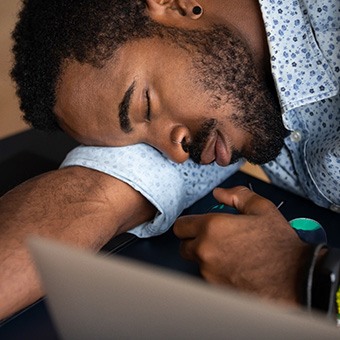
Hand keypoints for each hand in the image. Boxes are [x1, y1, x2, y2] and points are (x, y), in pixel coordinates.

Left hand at [173, 186, 309, 304]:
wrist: (295, 278)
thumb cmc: (279, 244)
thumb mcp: (262, 209)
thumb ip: (237, 196)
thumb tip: (219, 194)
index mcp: (212, 227)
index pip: (180, 226)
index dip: (188, 224)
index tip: (197, 225)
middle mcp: (205, 250)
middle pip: (183, 246)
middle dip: (194, 241)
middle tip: (213, 238)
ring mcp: (209, 272)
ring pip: (196, 262)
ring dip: (206, 257)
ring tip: (229, 253)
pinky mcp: (216, 288)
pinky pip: (208, 277)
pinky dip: (215, 272)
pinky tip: (234, 267)